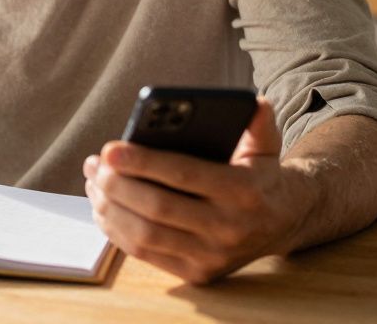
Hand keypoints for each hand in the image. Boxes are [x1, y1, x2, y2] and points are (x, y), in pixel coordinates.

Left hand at [82, 98, 316, 283]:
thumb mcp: (267, 147)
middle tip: (93, 164)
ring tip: (93, 183)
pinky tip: (103, 208)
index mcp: (244, 191)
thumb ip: (258, 124)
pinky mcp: (198, 273)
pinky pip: (145, 254)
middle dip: (116, 184)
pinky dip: (116, 231)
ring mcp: (212, 255)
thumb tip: (254, 101)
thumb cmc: (260, 176)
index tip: (109, 150)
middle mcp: (229, 228)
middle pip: (157, 207)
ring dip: (109, 207)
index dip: (142, 162)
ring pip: (145, 234)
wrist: (284, 223)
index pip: (184, 174)